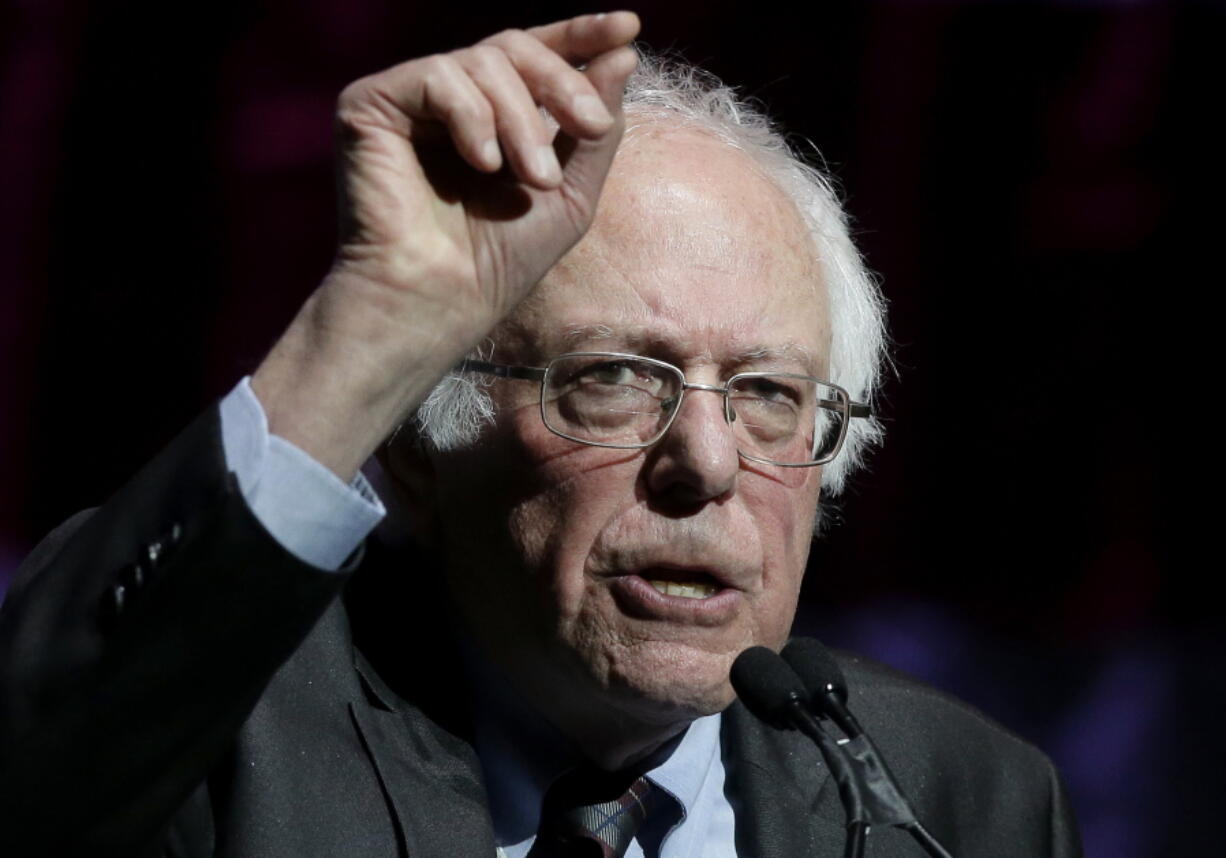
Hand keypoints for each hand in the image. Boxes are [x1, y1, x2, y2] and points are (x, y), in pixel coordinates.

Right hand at [252, 13, 639, 478]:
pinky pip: (437, 77)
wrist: (440, 301)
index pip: (536, 53)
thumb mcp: (570, 192)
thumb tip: (624, 52)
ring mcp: (407, 99)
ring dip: (521, 120)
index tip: (628, 26)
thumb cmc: (499, 262)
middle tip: (588, 128)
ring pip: (483, 62)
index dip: (581, 35)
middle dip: (562, 83)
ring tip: (531, 179)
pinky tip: (481, 163)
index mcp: (492, 114)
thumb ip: (596, 127)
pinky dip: (471, 116)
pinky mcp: (369, 105)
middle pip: (514, 47)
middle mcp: (448, 99)